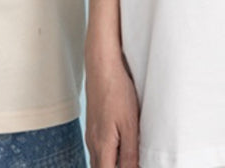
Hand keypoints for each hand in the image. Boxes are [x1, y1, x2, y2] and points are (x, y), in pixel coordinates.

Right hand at [85, 52, 139, 167]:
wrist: (102, 66)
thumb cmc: (117, 92)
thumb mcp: (130, 125)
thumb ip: (130, 154)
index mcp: (102, 147)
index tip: (132, 167)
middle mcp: (92, 143)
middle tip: (133, 162)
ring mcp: (91, 134)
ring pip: (100, 160)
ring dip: (112, 164)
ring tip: (130, 158)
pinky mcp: (94, 124)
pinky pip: (99, 148)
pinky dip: (109, 154)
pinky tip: (121, 146)